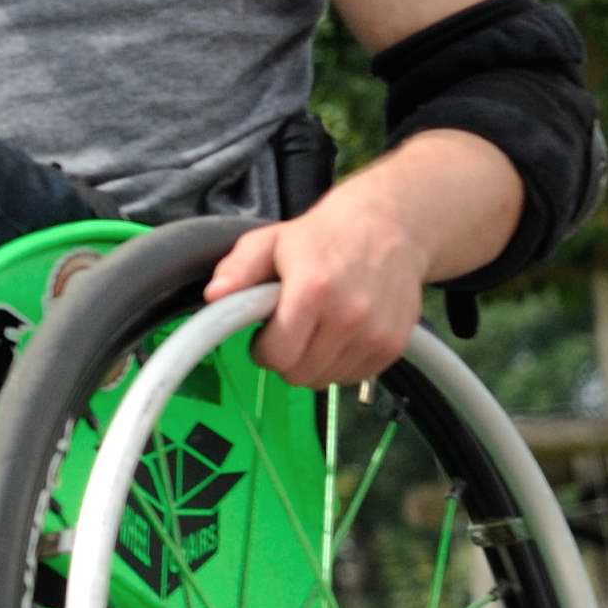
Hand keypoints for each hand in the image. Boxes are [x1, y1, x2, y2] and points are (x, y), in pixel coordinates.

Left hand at [204, 182, 429, 389]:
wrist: (389, 226)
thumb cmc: (323, 237)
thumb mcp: (270, 241)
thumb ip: (238, 269)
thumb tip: (214, 296)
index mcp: (313, 290)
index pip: (276, 357)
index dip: (262, 349)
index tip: (265, 333)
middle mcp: (349, 316)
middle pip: (299, 375)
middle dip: (286, 357)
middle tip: (289, 328)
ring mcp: (376, 334)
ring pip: (325, 380)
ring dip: (313, 362)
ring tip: (316, 326)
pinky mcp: (393, 345)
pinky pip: (352, 377)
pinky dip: (340, 363)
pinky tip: (339, 333)